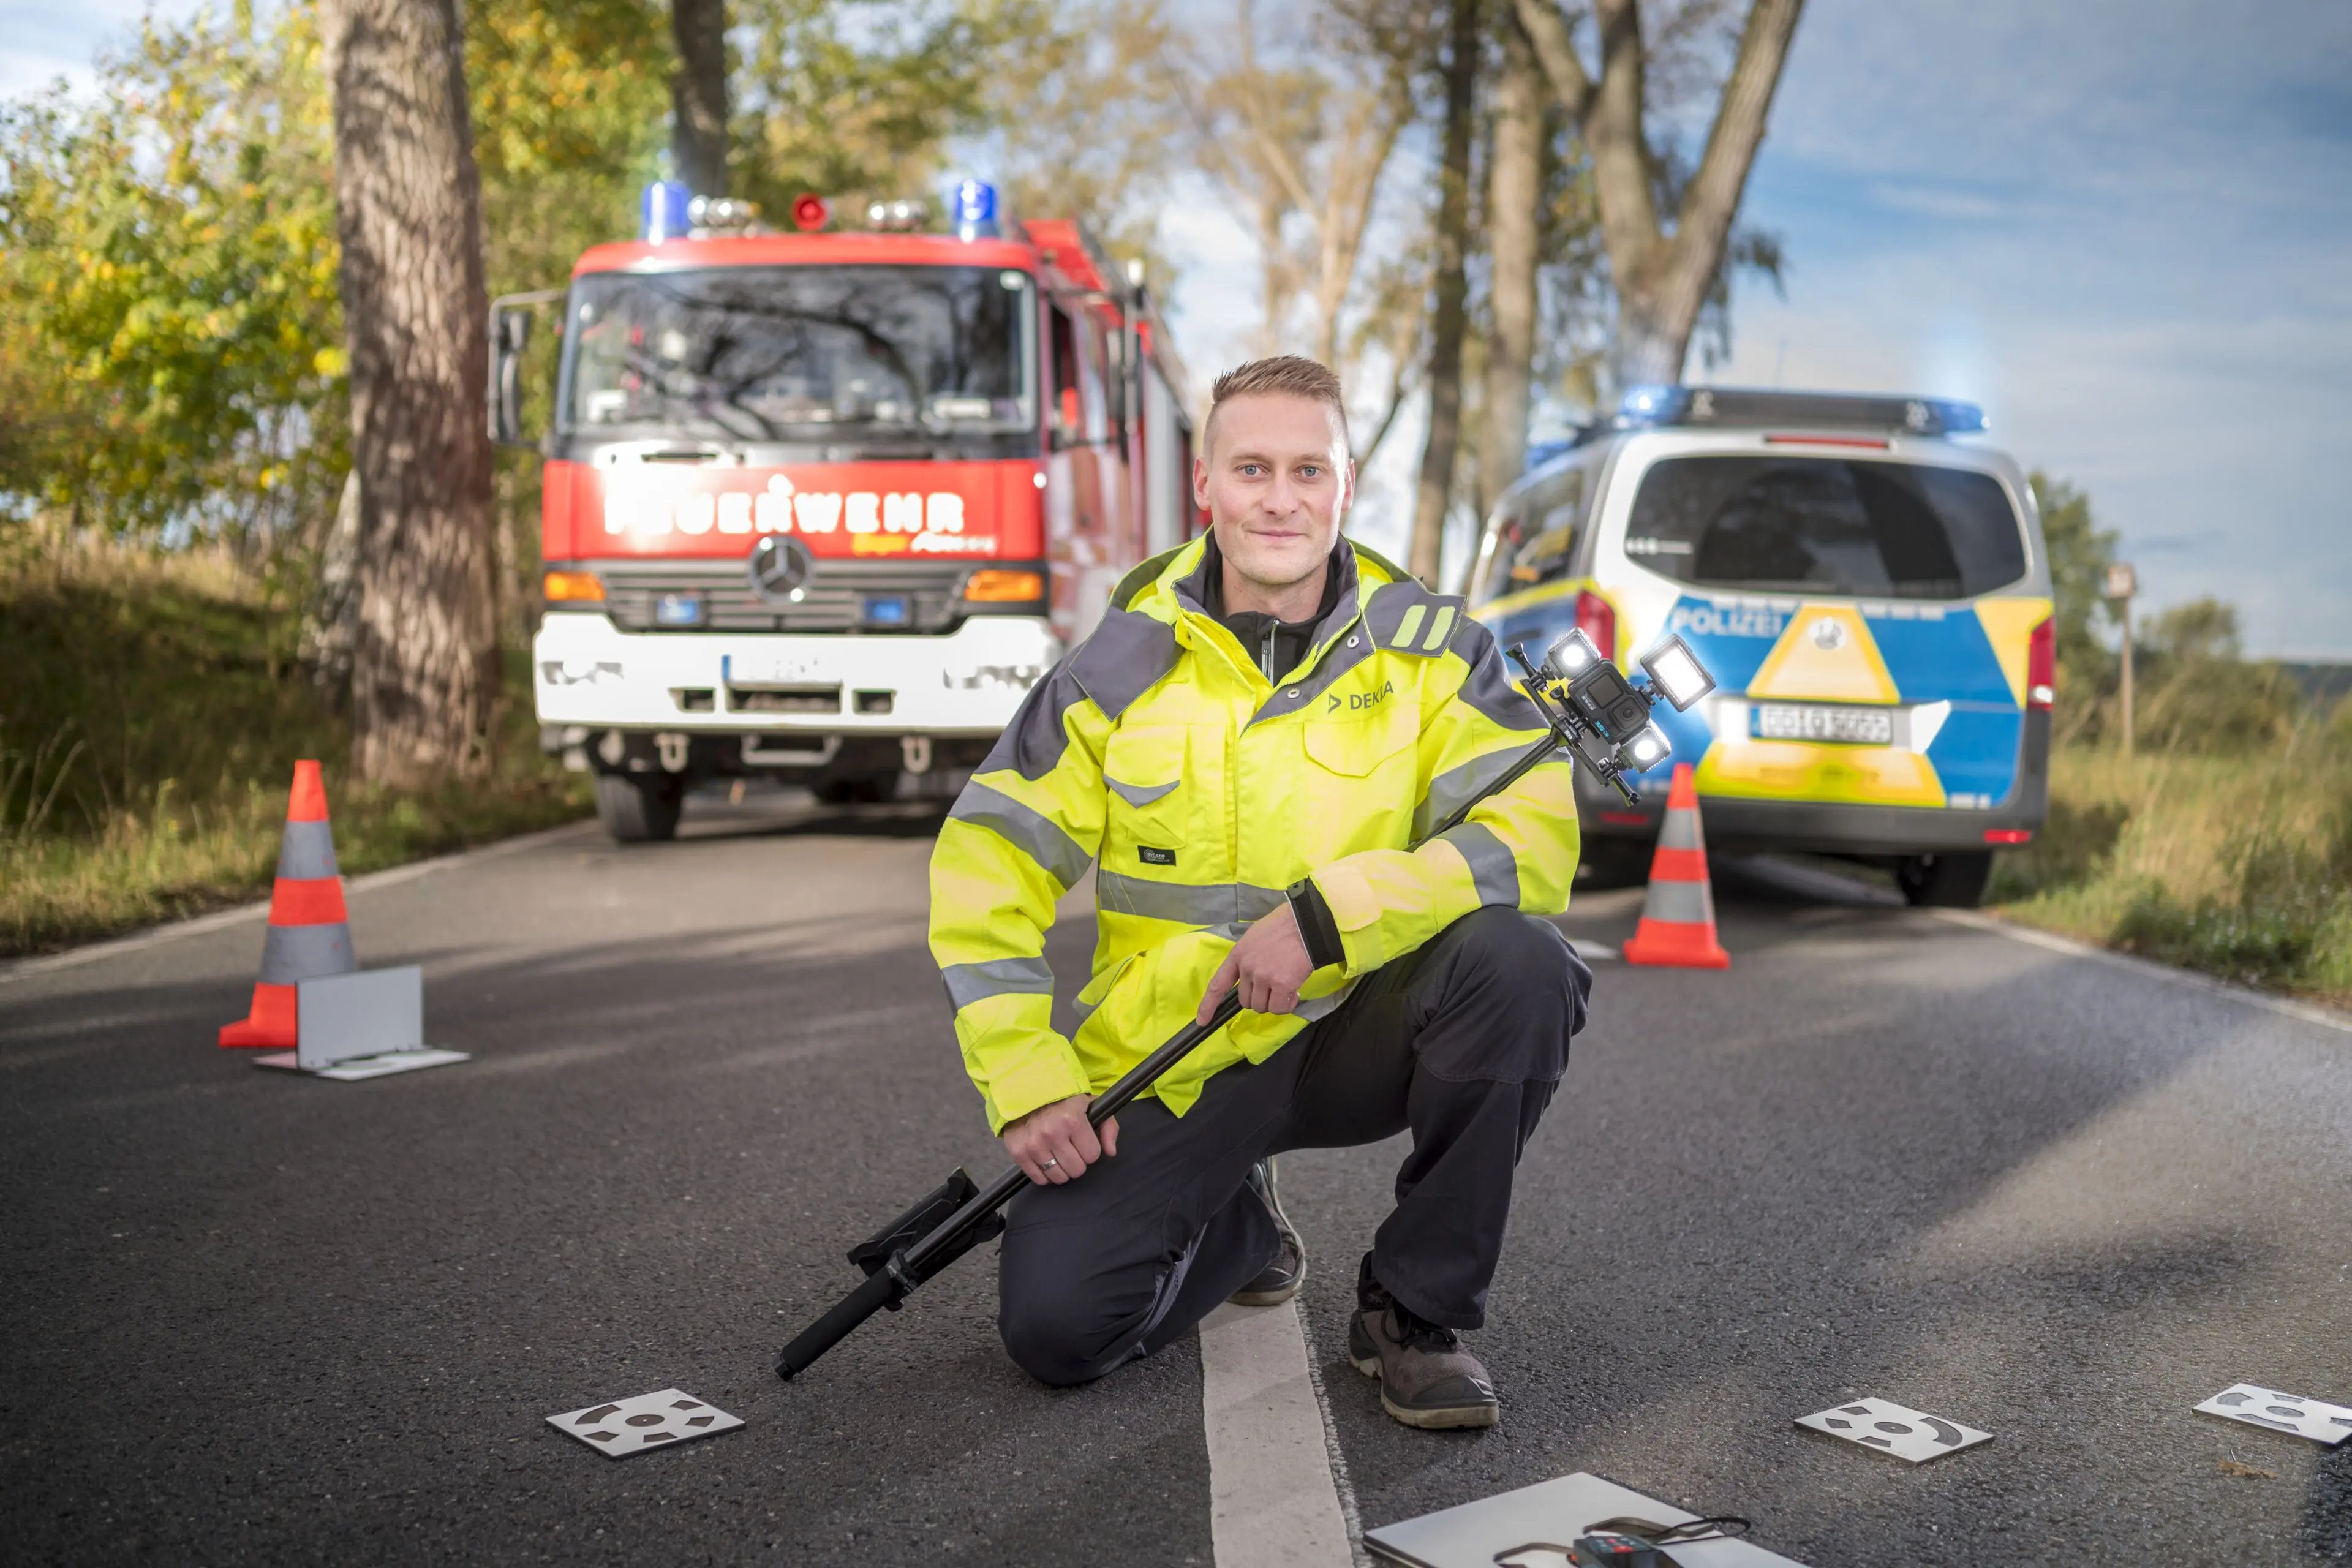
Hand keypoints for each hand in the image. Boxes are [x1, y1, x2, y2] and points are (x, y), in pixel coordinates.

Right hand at [1003, 1093, 1117, 1185]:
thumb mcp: (1090, 1104)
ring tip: (1058, 1154)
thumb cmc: (1061, 1100)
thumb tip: (1111, 1151)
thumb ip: (1108, 1126)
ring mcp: (1034, 1145)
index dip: (1090, 1150)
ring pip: (1059, 1177)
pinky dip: (1044, 1173)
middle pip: (1077, 1169)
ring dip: (1061, 1169)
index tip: (1083, 1142)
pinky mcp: (1019, 1153)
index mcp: (1072, 1120)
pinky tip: (1045, 1159)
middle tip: (1070, 1149)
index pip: (1092, 1155)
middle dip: (1077, 1161)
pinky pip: (1039, 1179)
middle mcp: (1052, 1133)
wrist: (1025, 1093)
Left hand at [1197, 901, 1314, 1022]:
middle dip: (1260, 998)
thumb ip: (1248, 959)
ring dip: (1274, 1002)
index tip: (1202, 1020)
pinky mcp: (1281, 985)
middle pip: (1245, 1001)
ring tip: (1287, 986)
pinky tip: (1295, 992)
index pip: (1218, 984)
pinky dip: (1287, 1005)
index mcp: (1238, 955)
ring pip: (1262, 1007)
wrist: (1306, 924)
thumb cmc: (1284, 928)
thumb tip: (1252, 979)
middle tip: (1275, 986)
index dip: (1208, 1005)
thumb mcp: (1255, 938)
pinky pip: (1279, 1008)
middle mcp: (1247, 968)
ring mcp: (1263, 977)